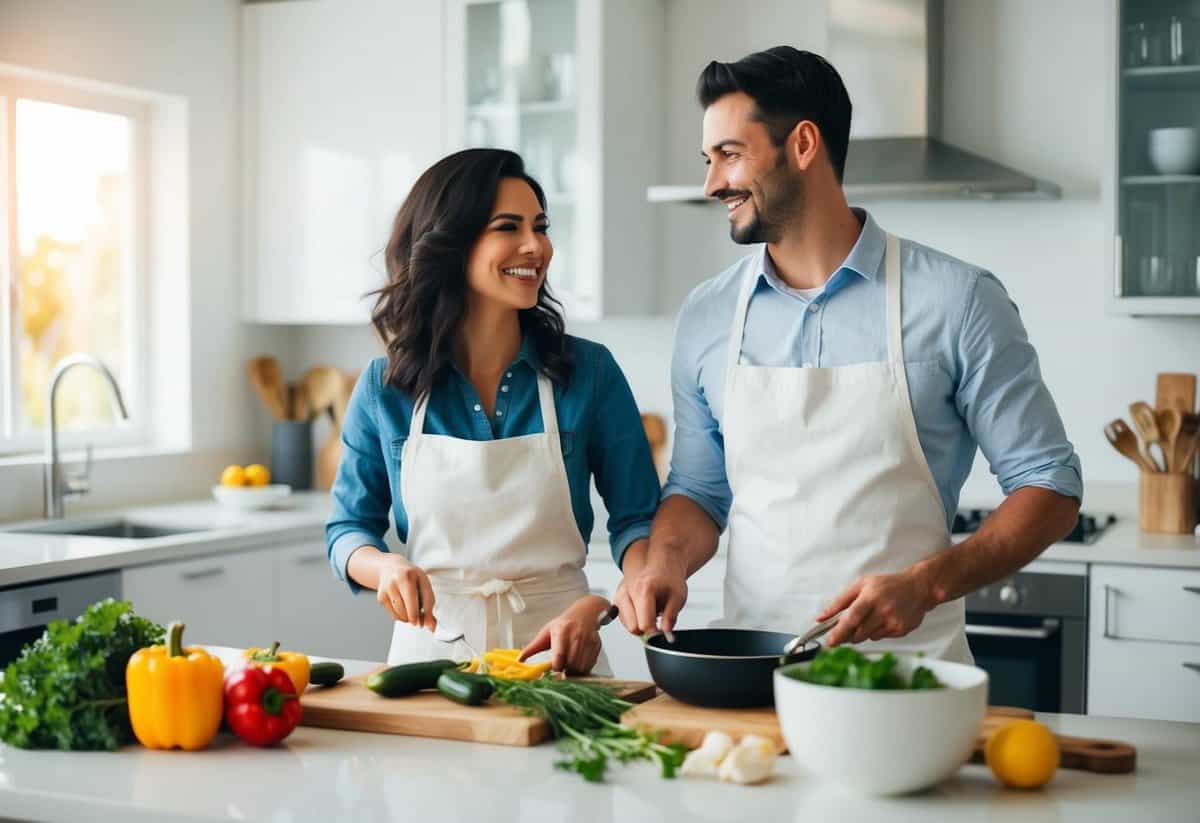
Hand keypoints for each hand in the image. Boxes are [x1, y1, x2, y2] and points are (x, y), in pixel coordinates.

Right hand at [375, 554, 436, 630]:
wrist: (389, 568)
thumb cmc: (410, 577)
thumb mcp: (422, 583)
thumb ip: (429, 603)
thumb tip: (431, 625)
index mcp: (411, 574)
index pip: (424, 597)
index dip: (427, 613)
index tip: (428, 623)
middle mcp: (398, 579)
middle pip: (410, 607)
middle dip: (416, 618)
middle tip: (418, 621)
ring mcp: (388, 588)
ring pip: (401, 614)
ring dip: (408, 618)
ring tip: (411, 611)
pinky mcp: (381, 597)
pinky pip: (394, 615)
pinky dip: (401, 617)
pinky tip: (403, 609)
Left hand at [518, 596, 605, 673]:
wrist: (584, 613)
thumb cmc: (563, 624)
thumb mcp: (546, 632)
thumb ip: (533, 647)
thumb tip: (519, 659)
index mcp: (562, 631)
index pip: (559, 655)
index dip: (556, 667)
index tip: (552, 671)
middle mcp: (576, 635)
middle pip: (571, 663)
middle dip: (565, 670)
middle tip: (561, 668)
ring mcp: (588, 640)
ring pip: (581, 666)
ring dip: (574, 671)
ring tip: (568, 665)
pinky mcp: (597, 645)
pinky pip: (590, 665)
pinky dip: (583, 669)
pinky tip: (577, 663)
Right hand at [613, 559, 687, 637]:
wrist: (660, 567)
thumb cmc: (668, 580)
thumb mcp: (678, 597)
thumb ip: (671, 617)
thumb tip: (665, 634)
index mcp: (643, 590)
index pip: (645, 624)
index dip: (656, 632)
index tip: (663, 631)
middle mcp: (627, 593)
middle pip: (633, 627)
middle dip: (647, 630)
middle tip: (659, 621)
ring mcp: (620, 597)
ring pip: (628, 626)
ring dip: (640, 626)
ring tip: (652, 612)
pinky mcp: (617, 601)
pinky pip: (625, 621)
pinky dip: (635, 621)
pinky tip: (644, 611)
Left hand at [817, 568, 935, 646]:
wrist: (918, 588)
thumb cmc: (886, 585)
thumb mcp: (860, 585)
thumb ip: (839, 601)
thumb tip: (821, 618)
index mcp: (871, 596)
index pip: (851, 618)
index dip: (839, 632)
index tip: (829, 642)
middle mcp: (883, 610)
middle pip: (859, 632)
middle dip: (847, 635)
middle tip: (842, 632)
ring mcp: (894, 622)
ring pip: (868, 637)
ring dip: (861, 633)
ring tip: (868, 618)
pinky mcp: (901, 630)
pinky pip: (880, 637)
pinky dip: (875, 632)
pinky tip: (881, 620)